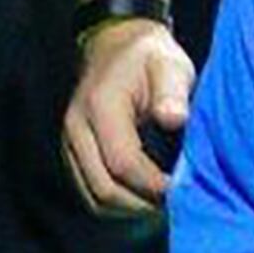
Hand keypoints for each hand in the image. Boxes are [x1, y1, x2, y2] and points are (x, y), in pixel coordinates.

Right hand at [62, 20, 194, 214]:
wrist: (117, 44)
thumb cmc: (150, 56)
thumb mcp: (169, 63)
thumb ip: (172, 91)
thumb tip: (174, 118)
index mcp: (101, 107)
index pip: (122, 163)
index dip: (151, 185)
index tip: (180, 190)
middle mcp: (78, 129)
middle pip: (103, 187)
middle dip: (140, 204)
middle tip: (174, 206)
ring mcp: (72, 142)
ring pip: (93, 196)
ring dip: (128, 208)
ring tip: (161, 206)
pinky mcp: (75, 151)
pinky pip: (90, 188)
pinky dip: (116, 201)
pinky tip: (143, 199)